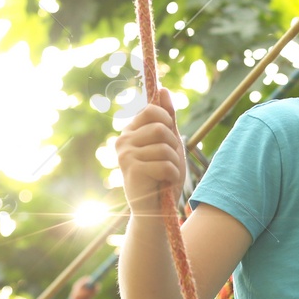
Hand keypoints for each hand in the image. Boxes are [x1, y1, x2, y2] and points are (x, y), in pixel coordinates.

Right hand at [116, 87, 185, 212]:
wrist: (156, 209)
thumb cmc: (163, 175)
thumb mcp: (169, 142)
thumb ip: (167, 118)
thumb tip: (163, 89)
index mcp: (131, 131)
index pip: (151, 110)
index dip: (167, 121)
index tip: (168, 138)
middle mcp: (123, 140)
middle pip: (159, 128)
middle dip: (173, 145)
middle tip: (168, 160)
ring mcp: (125, 155)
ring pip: (164, 147)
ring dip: (174, 162)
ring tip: (166, 173)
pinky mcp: (131, 171)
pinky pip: (164, 164)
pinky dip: (172, 174)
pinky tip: (165, 182)